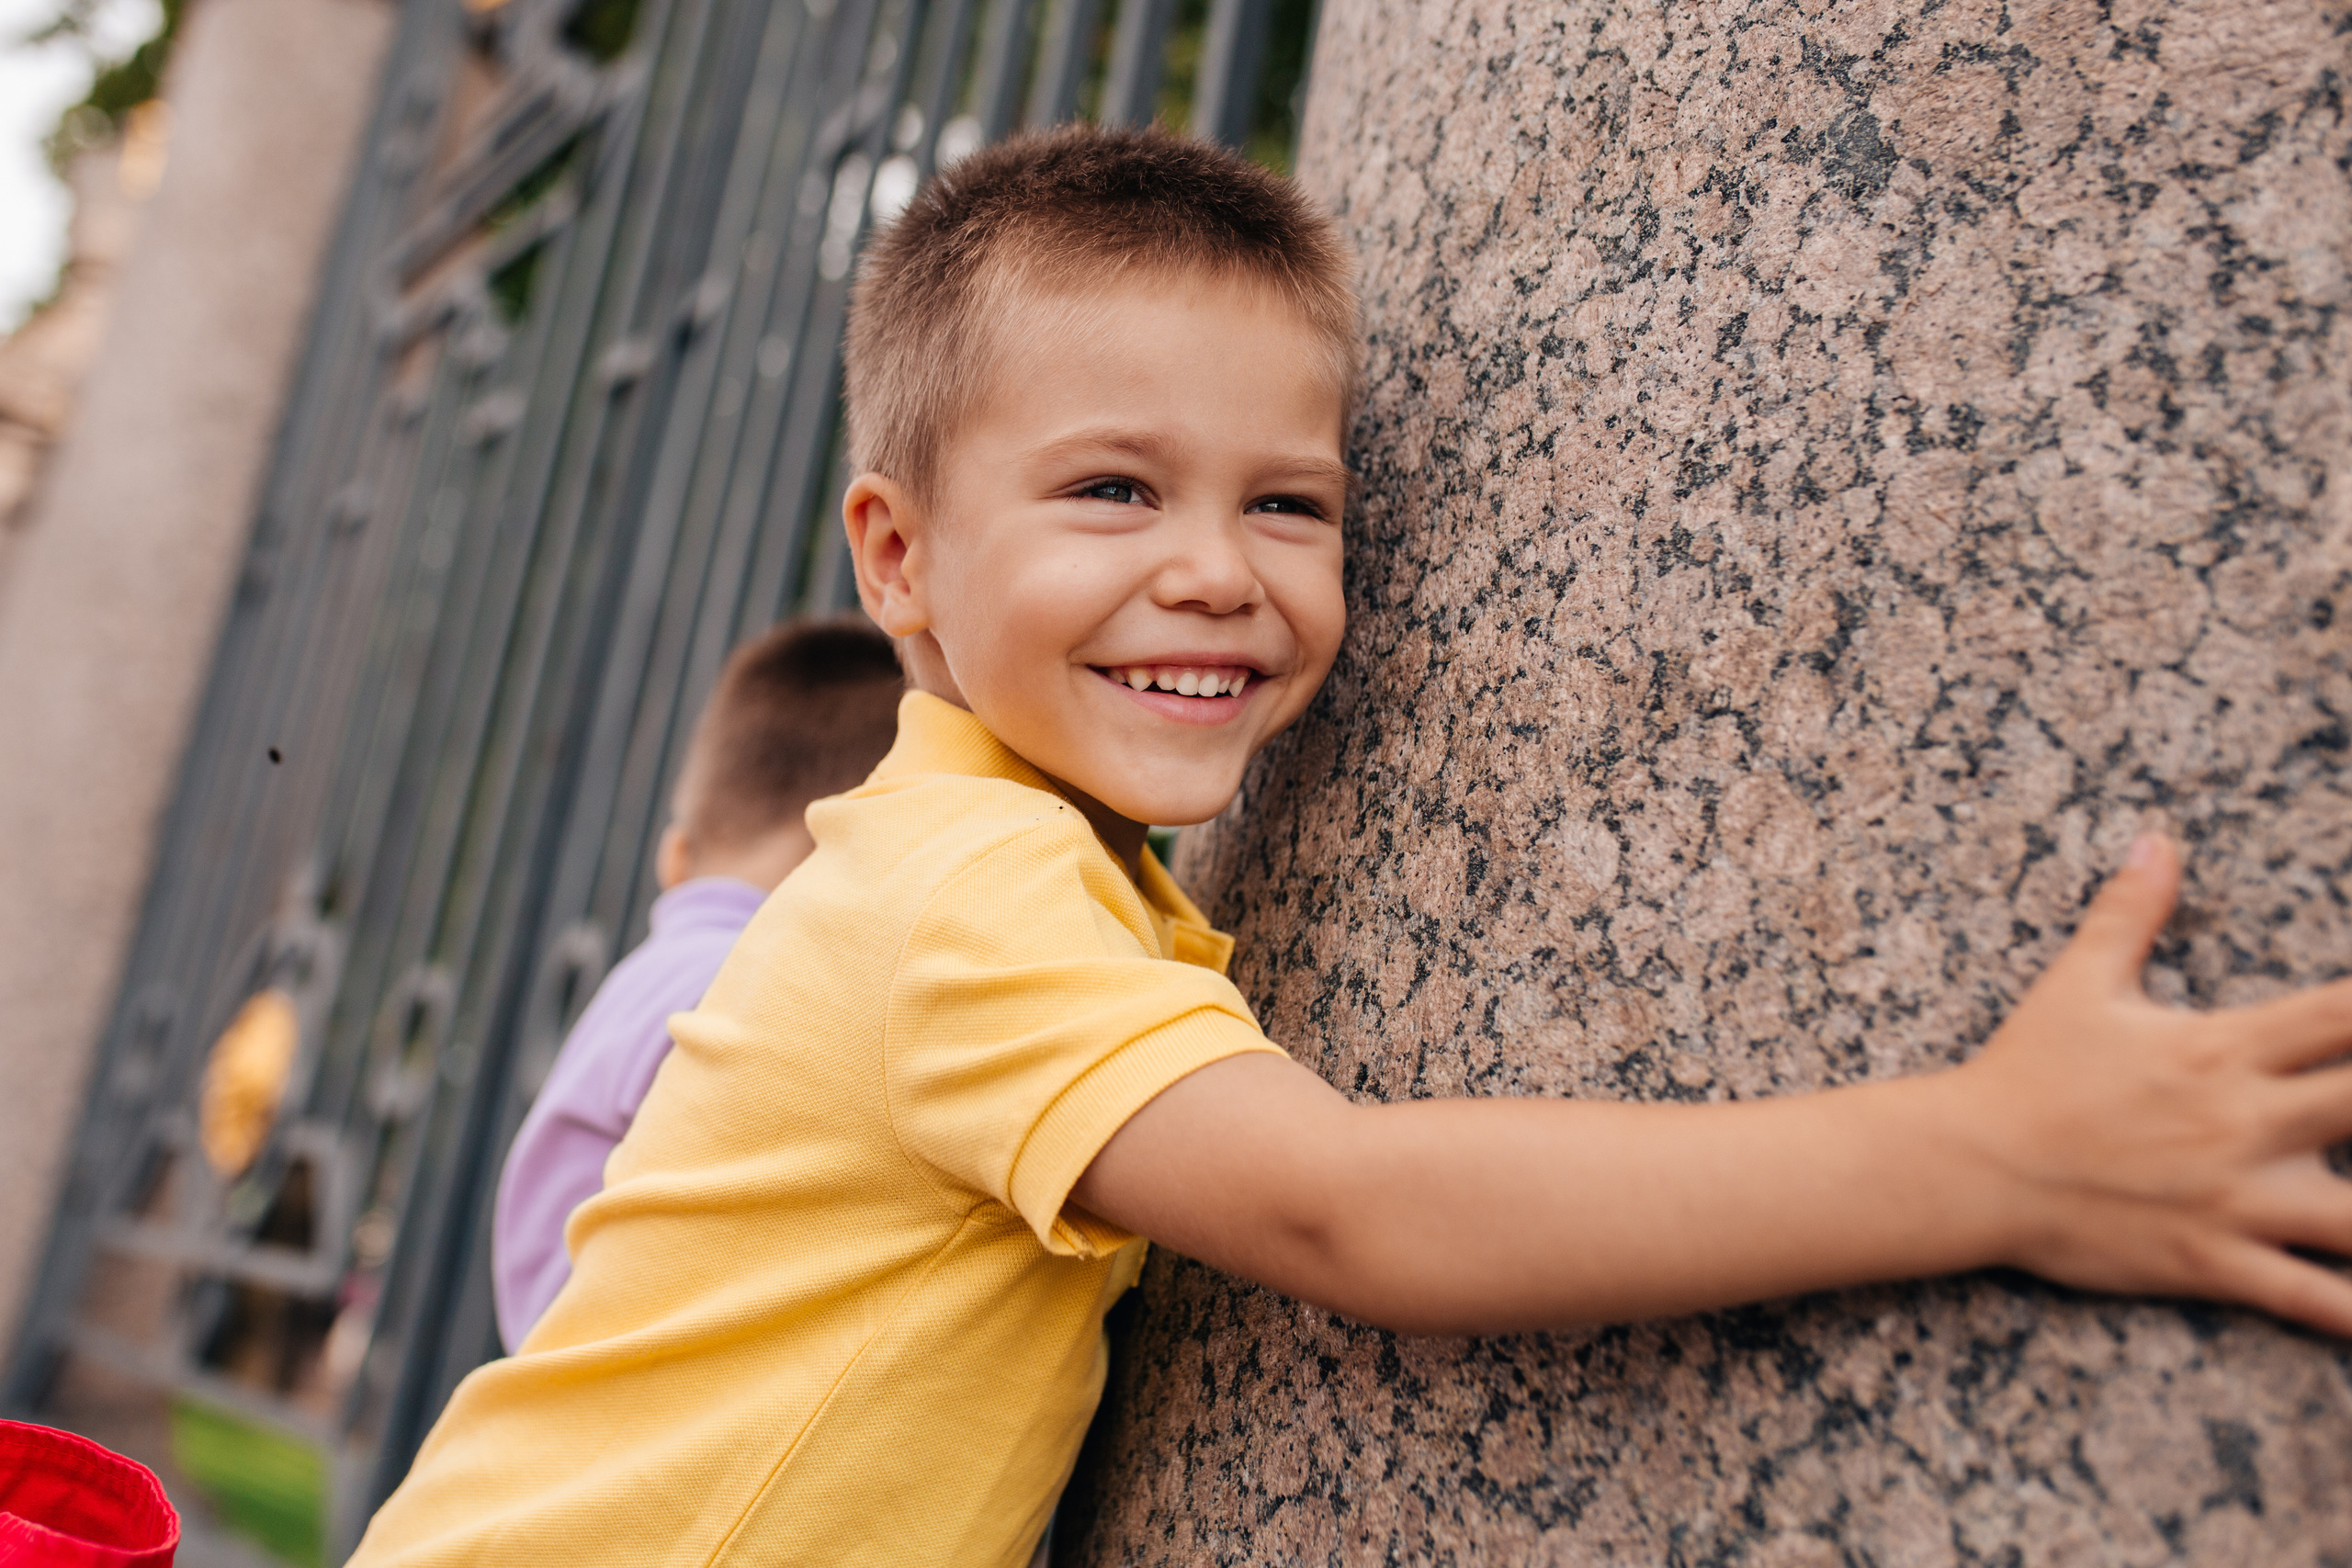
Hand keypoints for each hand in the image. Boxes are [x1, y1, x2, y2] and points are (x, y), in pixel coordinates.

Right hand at [1954, 833, 2351, 1332]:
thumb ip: (2130, 911)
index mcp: (2222, 1050)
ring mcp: (2234, 1198)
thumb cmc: (2027, 1073)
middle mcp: (2244, 1123)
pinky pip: (2306, 1298)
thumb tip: (2157, 840)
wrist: (1971, 1165)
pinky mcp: (2213, 1260)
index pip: (2343, 1017)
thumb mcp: (2079, 982)